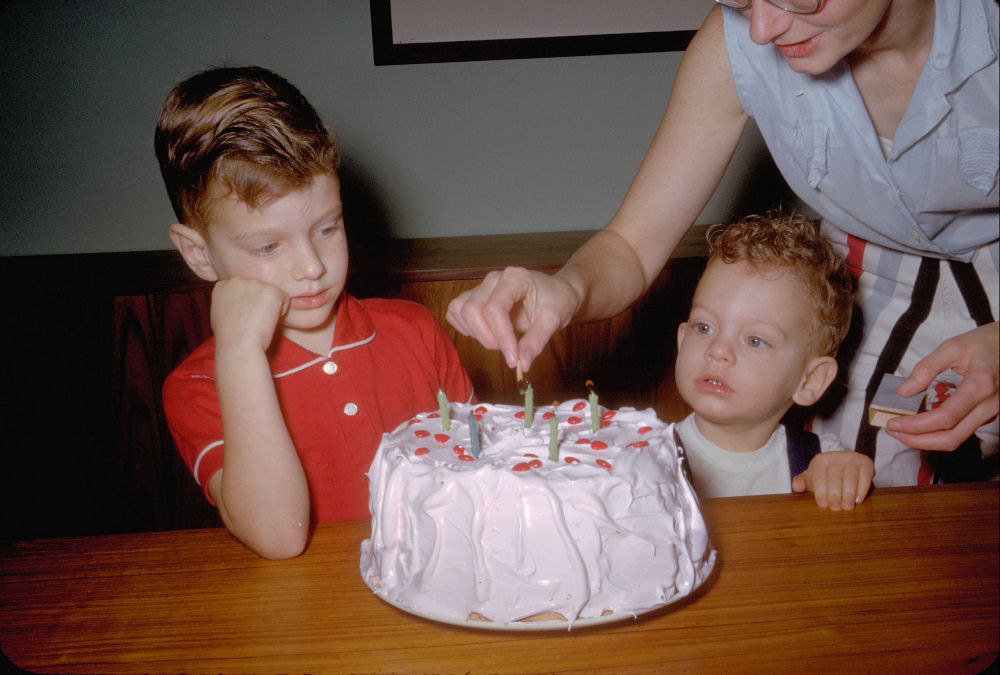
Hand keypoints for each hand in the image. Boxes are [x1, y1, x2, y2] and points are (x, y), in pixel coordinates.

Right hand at [210, 277, 289, 353]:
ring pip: (271, 294)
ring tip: (259, 322)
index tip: (243, 318)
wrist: (238, 345)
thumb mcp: (220, 315)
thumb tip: (239, 302)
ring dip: (270, 308)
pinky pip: (285, 299)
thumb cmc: (230, 337)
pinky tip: (268, 321)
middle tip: (252, 321)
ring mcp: (255, 283)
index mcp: (223, 285)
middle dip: (259, 303)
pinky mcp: (271, 290)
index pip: (243, 290)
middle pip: (258, 289)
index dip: (247, 305)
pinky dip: (282, 312)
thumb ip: (229, 302)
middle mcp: (237, 280)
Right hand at [446, 266, 580, 370]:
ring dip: (476, 333)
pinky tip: (485, 333)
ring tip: (499, 340)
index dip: (501, 337)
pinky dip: (466, 327)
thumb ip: (536, 341)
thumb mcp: (553, 321)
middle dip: (487, 337)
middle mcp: (493, 279)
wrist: (556, 293)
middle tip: (509, 350)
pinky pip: (455, 311)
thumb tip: (522, 364)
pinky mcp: (474, 296)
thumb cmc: (556, 302)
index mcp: (515, 278)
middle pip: (472, 309)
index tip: (514, 359)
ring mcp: (481, 286)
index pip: (494, 308)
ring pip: (460, 310)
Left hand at [792, 451, 874, 510]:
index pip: (819, 476)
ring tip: (848, 506)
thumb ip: (803, 482)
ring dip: (849, 493)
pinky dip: (862, 488)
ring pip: (850, 476)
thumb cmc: (825, 476)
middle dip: (835, 494)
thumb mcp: (813, 478)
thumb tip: (796, 487)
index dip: (820, 491)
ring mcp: (851, 458)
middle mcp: (836, 457)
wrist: (846, 465)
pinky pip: (865, 476)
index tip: (823, 505)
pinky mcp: (865, 462)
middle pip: (835, 477)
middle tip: (836, 508)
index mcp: (820, 461)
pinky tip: (859, 499)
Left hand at [887, 322, 998, 450]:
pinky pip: (961, 432)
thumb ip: (926, 367)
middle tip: (893, 431)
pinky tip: (919, 426)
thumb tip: (904, 391)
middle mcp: (988, 405)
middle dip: (918, 440)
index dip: (917, 426)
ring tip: (902, 431)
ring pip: (957, 439)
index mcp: (980, 386)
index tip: (894, 423)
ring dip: (926, 441)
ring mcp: (990, 413)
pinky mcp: (986, 416)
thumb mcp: (952, 347)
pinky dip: (937, 434)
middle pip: (951, 437)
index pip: (945, 417)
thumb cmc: (981, 344)